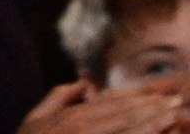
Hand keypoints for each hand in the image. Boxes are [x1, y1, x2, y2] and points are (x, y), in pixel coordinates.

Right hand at [18, 79, 189, 133]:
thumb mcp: (37, 117)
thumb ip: (60, 96)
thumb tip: (85, 83)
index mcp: (72, 116)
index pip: (112, 102)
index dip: (138, 98)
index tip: (158, 95)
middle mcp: (84, 127)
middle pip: (126, 115)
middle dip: (153, 108)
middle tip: (176, 102)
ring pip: (130, 130)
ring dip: (154, 122)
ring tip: (173, 115)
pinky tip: (156, 132)